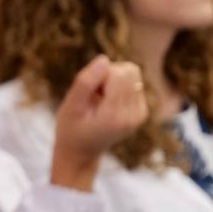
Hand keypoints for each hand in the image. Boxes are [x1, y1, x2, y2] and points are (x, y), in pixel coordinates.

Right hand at [51, 56, 147, 189]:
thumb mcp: (70, 106)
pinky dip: (120, 87)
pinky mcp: (142, 112)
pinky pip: (135, 83)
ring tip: (100, 99)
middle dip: (109, 75)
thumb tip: (104, 59)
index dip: (100, 74)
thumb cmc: (70, 129)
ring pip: (133, 74)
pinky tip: (107, 102)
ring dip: (114, 80)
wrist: (81, 152)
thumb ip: (85, 82)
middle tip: (94, 94)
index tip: (88, 91)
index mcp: (115, 115)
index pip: (118, 74)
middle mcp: (133, 115)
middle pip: (129, 71)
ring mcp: (140, 114)